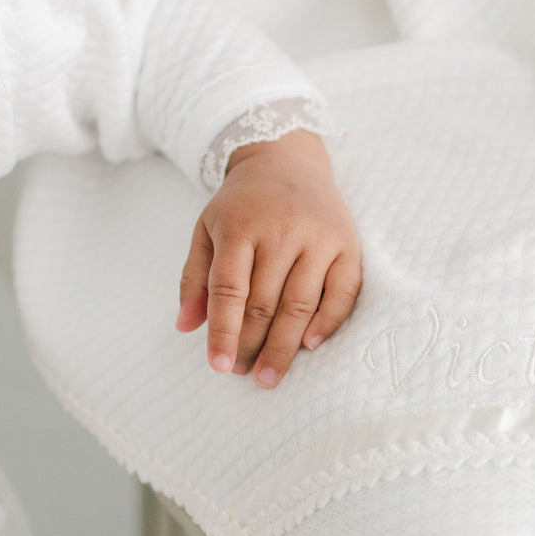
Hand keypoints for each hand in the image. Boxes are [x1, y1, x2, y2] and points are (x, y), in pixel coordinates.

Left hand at [174, 129, 361, 387]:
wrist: (288, 160)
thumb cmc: (243, 204)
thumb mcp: (207, 229)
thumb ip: (195, 277)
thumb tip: (186, 326)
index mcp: (240, 227)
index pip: (230, 290)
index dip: (224, 331)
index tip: (219, 365)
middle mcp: (281, 231)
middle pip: (265, 302)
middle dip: (253, 345)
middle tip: (244, 374)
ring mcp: (318, 237)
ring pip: (301, 303)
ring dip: (285, 345)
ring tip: (270, 375)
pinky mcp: (347, 243)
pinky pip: (343, 292)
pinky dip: (329, 321)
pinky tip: (310, 345)